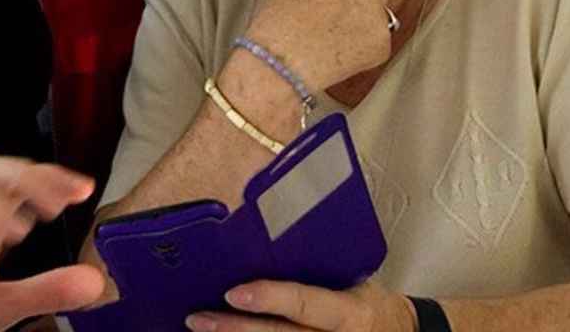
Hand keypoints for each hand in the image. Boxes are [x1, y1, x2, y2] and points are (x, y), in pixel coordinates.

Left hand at [184, 279, 414, 331]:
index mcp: (350, 314)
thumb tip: (262, 246)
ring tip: (201, 330)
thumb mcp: (355, 283)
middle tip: (198, 318)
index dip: (269, 298)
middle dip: (234, 329)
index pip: (305, 305)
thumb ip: (316, 274)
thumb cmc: (371, 305)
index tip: (233, 292)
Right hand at [245, 0, 390, 90]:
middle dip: (358, 1)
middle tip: (330, 16)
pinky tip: (338, 52)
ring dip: (363, 24)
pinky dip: (364, 50)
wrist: (280, 58)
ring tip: (331, 36)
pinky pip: (379, 43)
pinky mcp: (382, 41)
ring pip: (379, 15)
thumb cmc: (274, 18)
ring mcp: (378, 12)